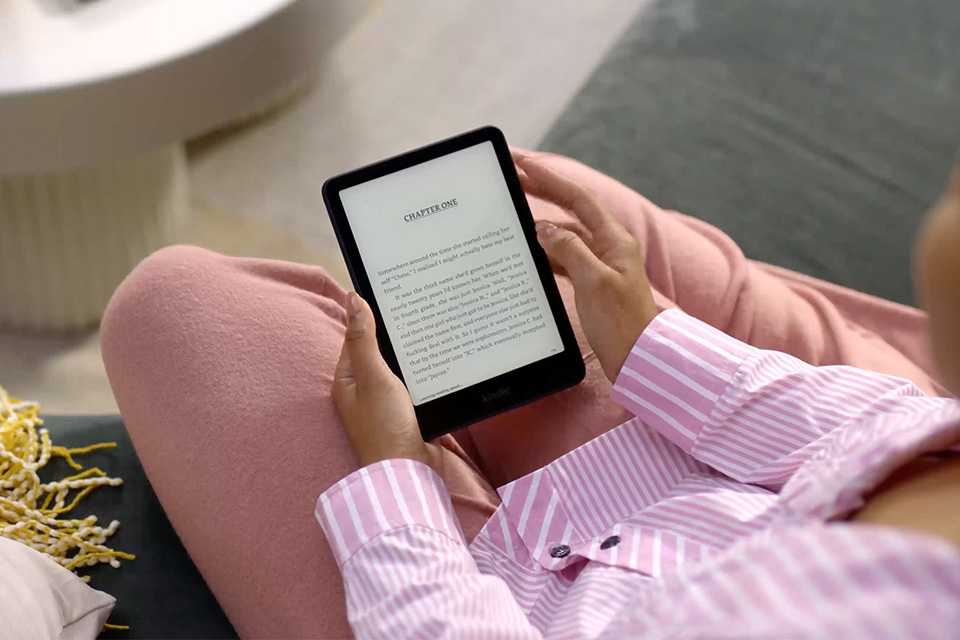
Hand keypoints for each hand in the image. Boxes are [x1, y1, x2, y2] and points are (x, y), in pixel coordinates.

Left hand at [332, 292, 436, 466]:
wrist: (408, 472)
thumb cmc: (384, 426)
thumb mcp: (373, 376)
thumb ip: (364, 339)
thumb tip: (353, 299)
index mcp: (347, 380)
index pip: (357, 338)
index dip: (371, 317)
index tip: (394, 296)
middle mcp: (363, 392)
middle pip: (379, 353)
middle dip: (396, 337)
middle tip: (420, 310)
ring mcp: (385, 405)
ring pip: (399, 370)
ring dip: (412, 357)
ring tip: (433, 332)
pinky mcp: (406, 415)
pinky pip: (414, 387)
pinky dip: (423, 376)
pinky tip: (439, 365)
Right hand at [515, 152, 659, 381]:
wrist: (637, 359)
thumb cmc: (621, 323)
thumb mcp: (593, 282)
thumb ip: (569, 250)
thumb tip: (544, 228)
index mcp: (613, 239)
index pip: (577, 198)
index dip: (550, 178)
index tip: (525, 164)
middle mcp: (607, 246)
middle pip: (569, 212)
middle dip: (542, 193)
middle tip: (513, 178)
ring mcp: (599, 264)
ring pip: (564, 236)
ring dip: (540, 226)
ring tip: (512, 217)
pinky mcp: (591, 283)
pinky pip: (564, 259)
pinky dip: (545, 254)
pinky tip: (527, 253)